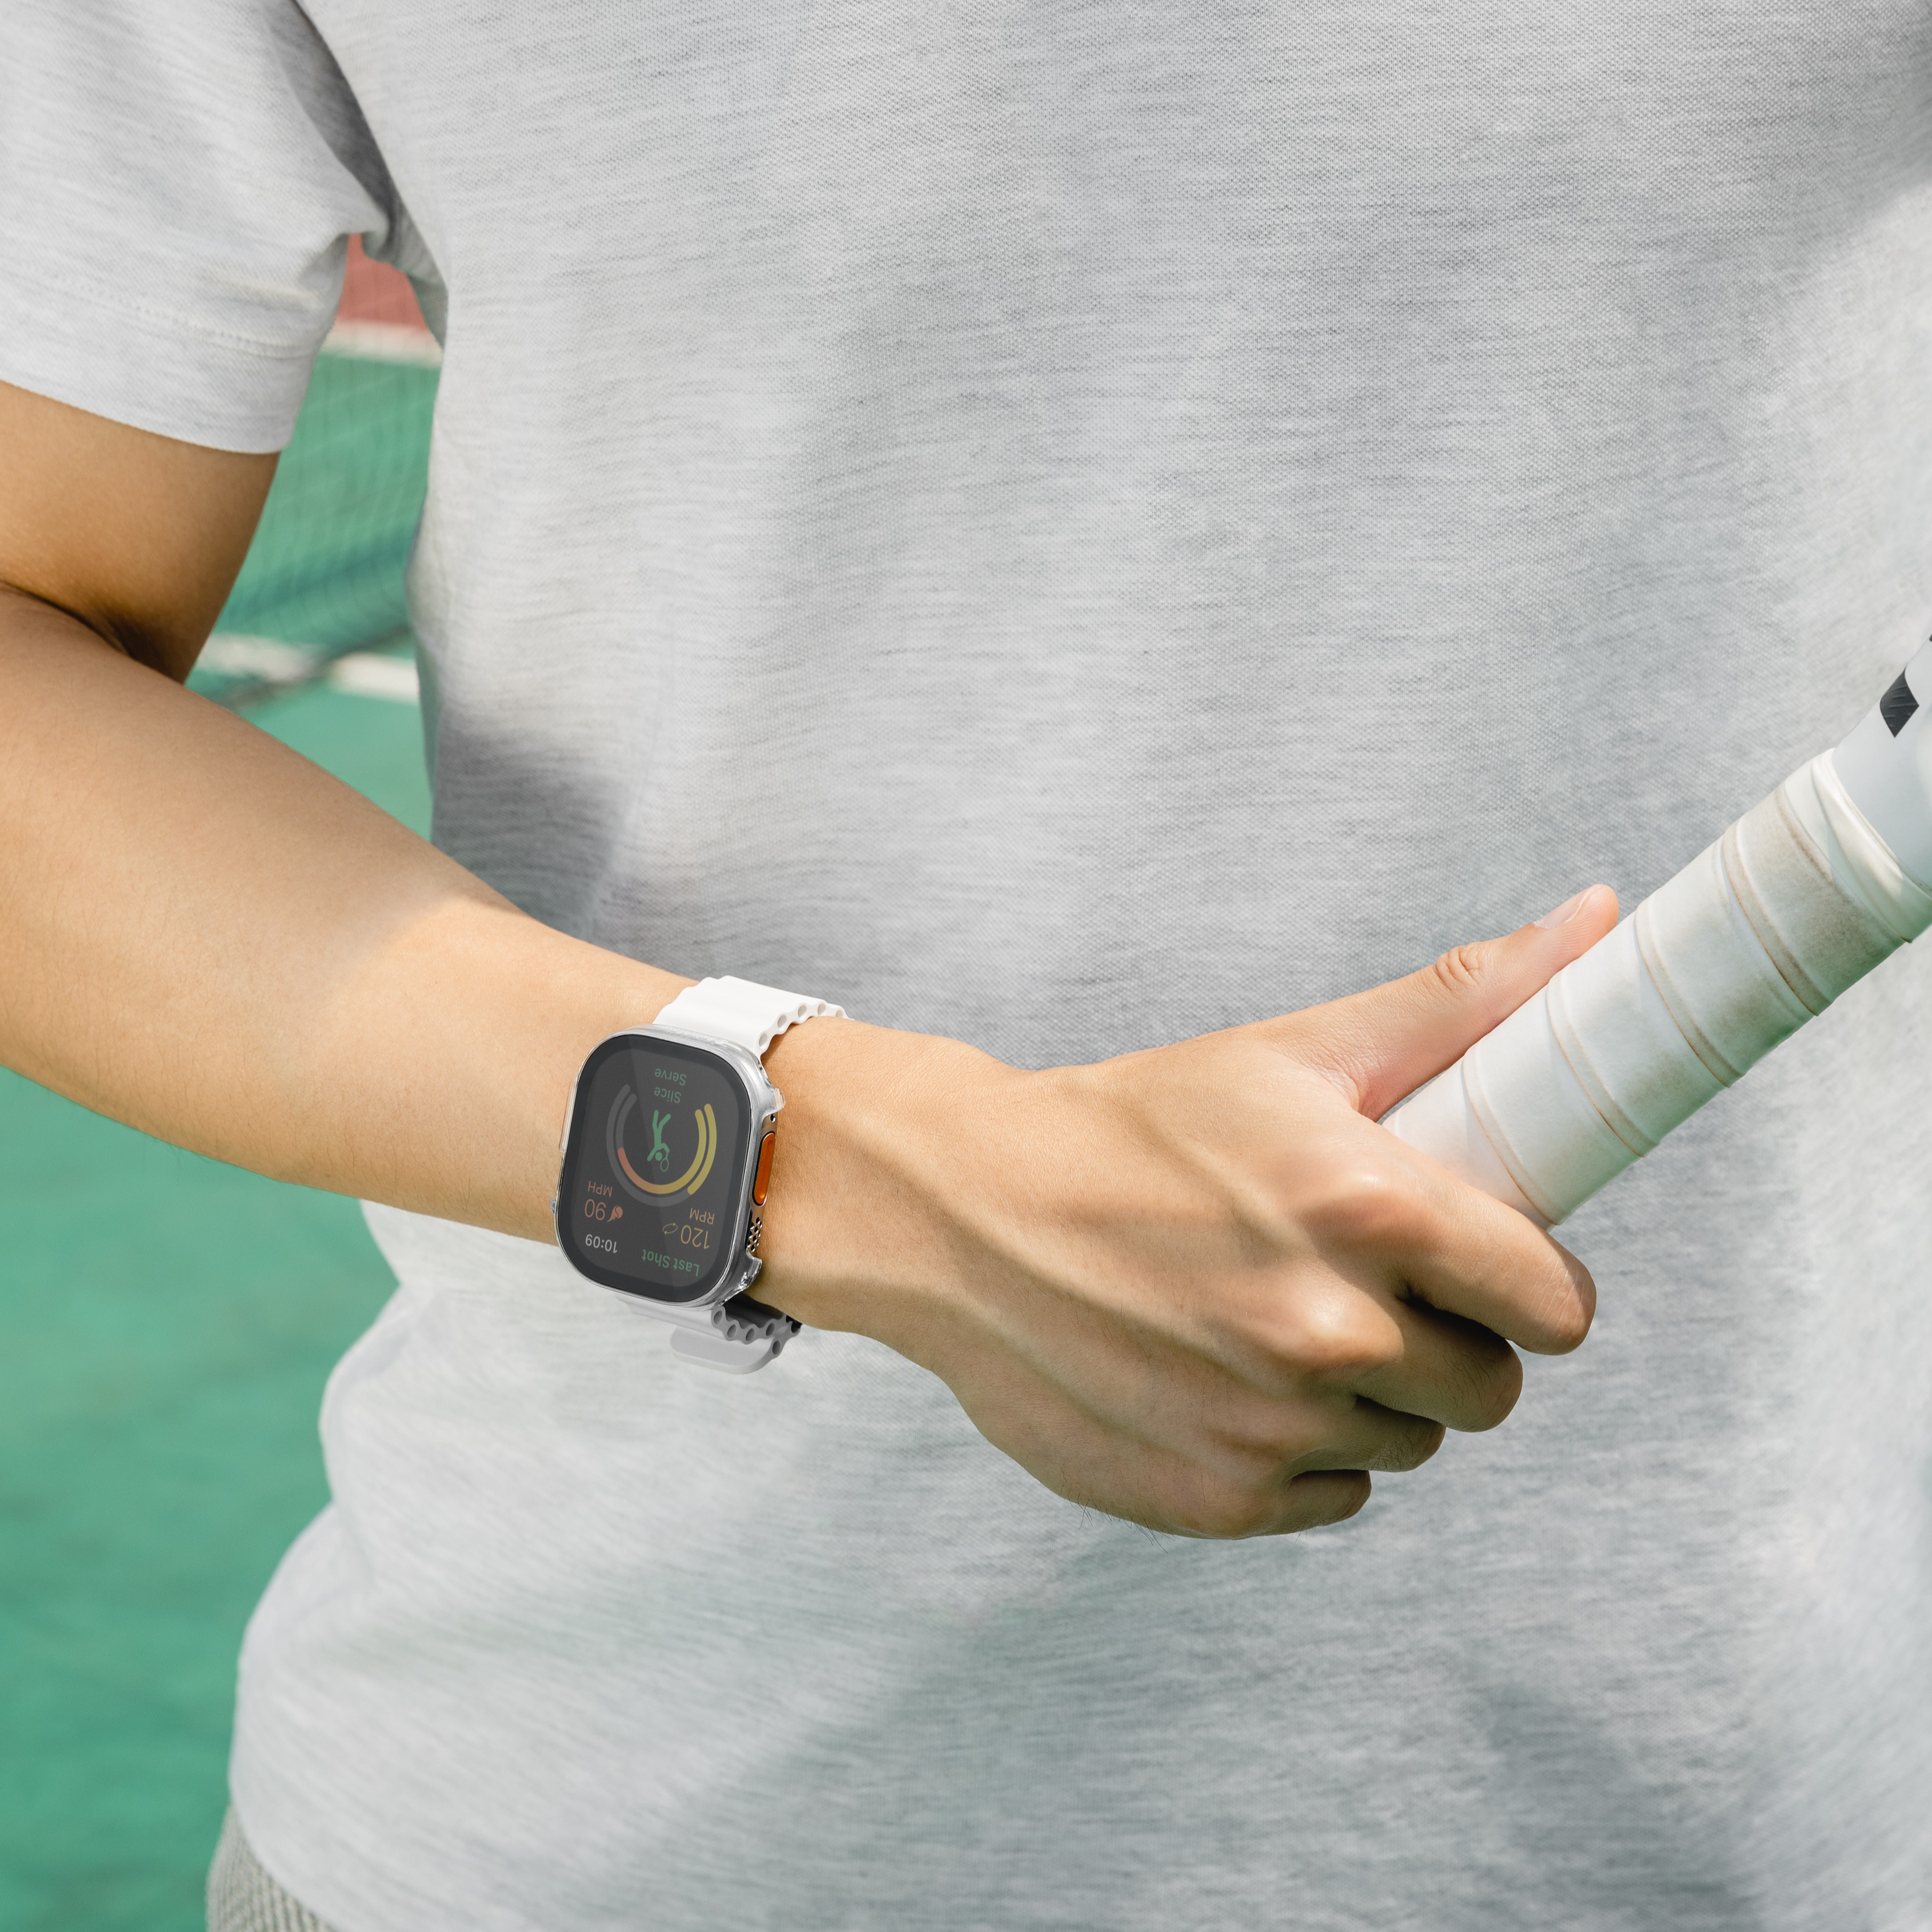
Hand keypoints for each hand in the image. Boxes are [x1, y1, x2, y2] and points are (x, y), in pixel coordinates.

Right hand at [759, 884, 1617, 1538]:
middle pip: (1490, 1388)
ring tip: (1274, 1319)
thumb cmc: (1131, 1127)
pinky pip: (1329, 1494)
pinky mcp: (1217, 1498)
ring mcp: (1272, 1428)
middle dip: (1446, 1340)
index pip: (1556, 1306)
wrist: (962, 1214)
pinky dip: (1294, 1450)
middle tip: (1357, 1283)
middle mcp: (1331, 1332)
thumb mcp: (1294, 1050)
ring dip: (1365, 1395)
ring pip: (1406, 1443)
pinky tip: (1227, 1378)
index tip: (1482, 1266)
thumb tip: (1599, 924)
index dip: (1527, 1285)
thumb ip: (1462, 1001)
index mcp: (1369, 1209)